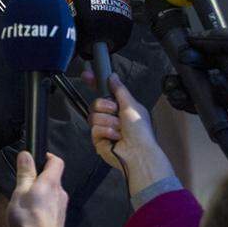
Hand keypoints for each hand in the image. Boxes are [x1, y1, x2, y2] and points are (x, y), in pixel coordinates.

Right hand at [6, 151, 69, 226]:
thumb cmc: (28, 216)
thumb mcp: (21, 191)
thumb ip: (25, 173)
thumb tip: (26, 154)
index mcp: (51, 181)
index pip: (57, 161)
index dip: (48, 157)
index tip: (38, 158)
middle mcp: (60, 192)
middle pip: (54, 178)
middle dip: (41, 178)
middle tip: (26, 184)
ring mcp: (62, 206)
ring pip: (53, 193)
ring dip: (42, 193)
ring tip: (28, 201)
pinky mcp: (60, 218)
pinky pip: (53, 206)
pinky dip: (45, 205)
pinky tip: (34, 214)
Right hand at [87, 72, 174, 196]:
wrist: (138, 152)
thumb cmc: (140, 131)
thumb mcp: (132, 105)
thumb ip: (120, 89)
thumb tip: (112, 76)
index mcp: (120, 106)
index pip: (103, 91)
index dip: (94, 83)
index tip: (86, 75)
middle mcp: (110, 116)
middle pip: (95, 103)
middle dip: (106, 107)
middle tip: (116, 112)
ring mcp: (103, 128)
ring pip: (93, 116)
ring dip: (109, 122)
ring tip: (119, 130)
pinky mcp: (98, 139)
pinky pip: (94, 129)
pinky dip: (107, 132)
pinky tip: (116, 138)